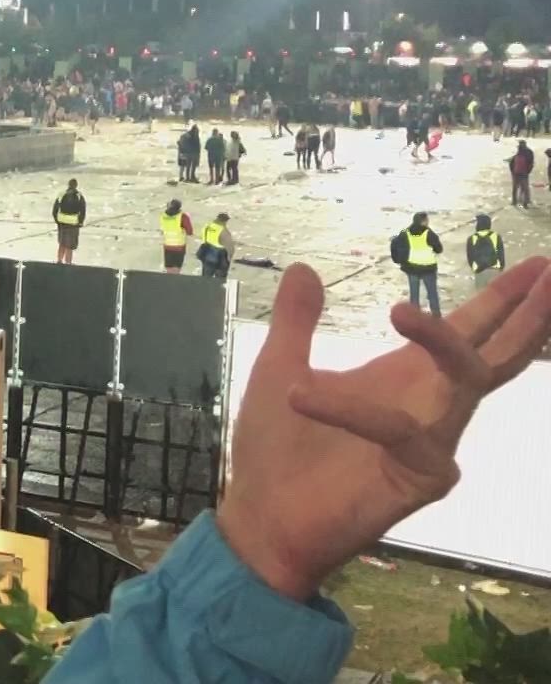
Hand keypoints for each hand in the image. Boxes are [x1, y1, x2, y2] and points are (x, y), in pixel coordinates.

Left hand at [218, 258, 550, 600]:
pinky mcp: (421, 478)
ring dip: (443, 342)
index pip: (468, 332)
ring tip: (400, 311)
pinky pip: (399, 431)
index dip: (502, 300)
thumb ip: (297, 321)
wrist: (259, 517)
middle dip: (527, 316)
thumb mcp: (279, 368)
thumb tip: (304, 269)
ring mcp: (433, 442)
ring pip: (465, 381)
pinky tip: (299, 395)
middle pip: (497, 355)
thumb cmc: (276, 449)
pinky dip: (349, 409)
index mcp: (405, 378)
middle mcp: (430, 406)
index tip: (539, 265)